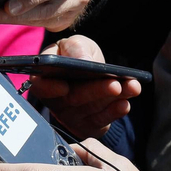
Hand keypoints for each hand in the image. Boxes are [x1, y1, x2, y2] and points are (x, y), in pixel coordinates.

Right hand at [25, 35, 139, 138]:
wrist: (93, 71)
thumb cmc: (78, 55)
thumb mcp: (77, 44)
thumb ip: (76, 48)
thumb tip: (82, 60)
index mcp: (45, 77)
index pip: (40, 86)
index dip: (49, 88)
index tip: (64, 87)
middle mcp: (55, 100)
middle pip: (72, 99)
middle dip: (95, 91)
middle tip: (114, 84)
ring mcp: (71, 116)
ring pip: (91, 109)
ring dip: (112, 99)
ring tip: (131, 87)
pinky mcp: (87, 125)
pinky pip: (100, 121)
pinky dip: (115, 112)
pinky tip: (126, 103)